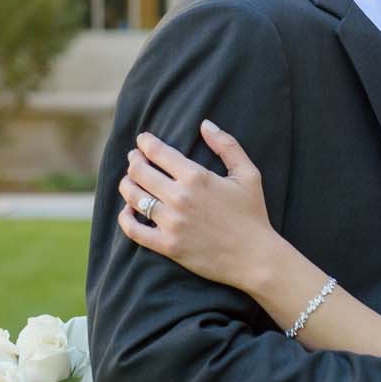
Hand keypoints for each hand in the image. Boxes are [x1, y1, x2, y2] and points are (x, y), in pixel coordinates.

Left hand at [116, 121, 278, 290]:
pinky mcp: (167, 246)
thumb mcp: (248, 174)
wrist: (255, 257)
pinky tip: (128, 211)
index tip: (142, 140)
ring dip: (126, 185)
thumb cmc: (252, 214)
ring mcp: (171, 223)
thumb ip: (227, 145)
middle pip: (140, 172)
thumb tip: (205, 124)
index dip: (145, 143)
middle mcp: (179, 197)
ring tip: (128, 181)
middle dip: (134, 160)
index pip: (158, 152)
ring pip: (133, 197)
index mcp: (197, 177)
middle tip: (134, 158)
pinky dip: (125, 218)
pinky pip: (134, 230)